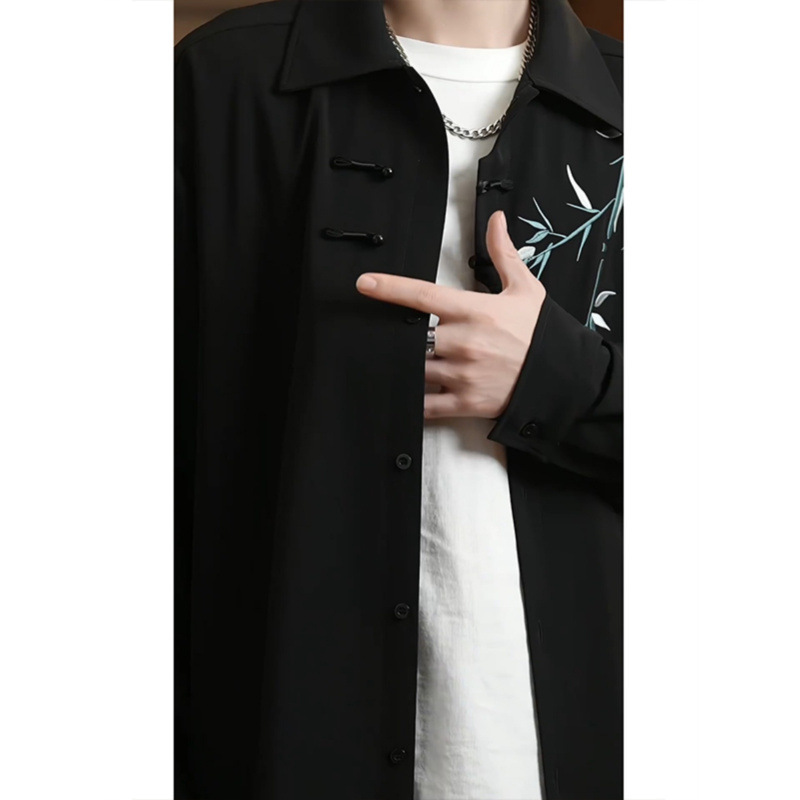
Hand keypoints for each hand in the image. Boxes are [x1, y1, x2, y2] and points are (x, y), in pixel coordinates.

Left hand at [355, 209, 546, 419]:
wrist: (563, 377)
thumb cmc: (541, 334)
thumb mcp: (526, 289)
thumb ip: (503, 254)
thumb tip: (496, 221)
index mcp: (475, 311)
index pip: (423, 295)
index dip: (390, 288)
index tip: (365, 283)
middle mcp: (465, 342)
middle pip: (415, 338)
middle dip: (407, 337)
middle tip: (407, 337)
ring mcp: (463, 375)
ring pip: (416, 369)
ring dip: (410, 365)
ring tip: (412, 362)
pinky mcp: (465, 402)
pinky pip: (426, 404)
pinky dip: (414, 401)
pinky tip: (408, 395)